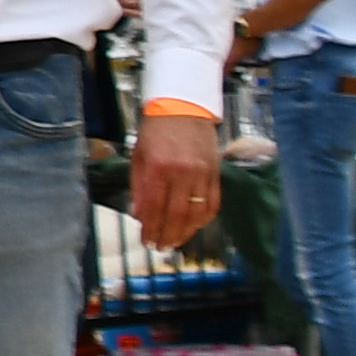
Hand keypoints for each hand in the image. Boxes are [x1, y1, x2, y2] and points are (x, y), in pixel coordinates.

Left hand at [131, 101, 221, 249]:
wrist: (183, 108)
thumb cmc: (156, 131)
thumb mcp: (139, 157)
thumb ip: (139, 187)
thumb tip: (139, 216)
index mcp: (159, 168)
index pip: (155, 207)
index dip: (151, 228)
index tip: (147, 241)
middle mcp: (182, 173)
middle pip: (177, 215)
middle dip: (168, 235)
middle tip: (161, 247)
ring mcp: (202, 174)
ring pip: (197, 213)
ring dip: (187, 232)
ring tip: (175, 241)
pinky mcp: (216, 173)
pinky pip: (213, 203)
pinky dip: (204, 219)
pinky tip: (194, 226)